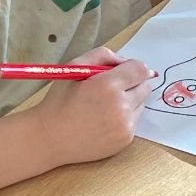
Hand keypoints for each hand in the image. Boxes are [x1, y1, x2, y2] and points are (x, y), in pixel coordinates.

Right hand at [33, 49, 150, 162]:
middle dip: (132, 84)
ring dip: (129, 101)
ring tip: (104, 106)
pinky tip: (103, 120)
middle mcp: (121, 106)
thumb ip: (103, 55)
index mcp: (108, 85)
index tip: (122, 72)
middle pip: (146, 86)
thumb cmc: (59, 101)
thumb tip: (126, 61)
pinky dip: (124, 118)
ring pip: (141, 104)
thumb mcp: (75, 67)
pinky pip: (134, 121)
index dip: (132, 68)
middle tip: (111, 88)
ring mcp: (125, 125)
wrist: (49, 138)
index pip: (140, 69)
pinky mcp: (126, 140)